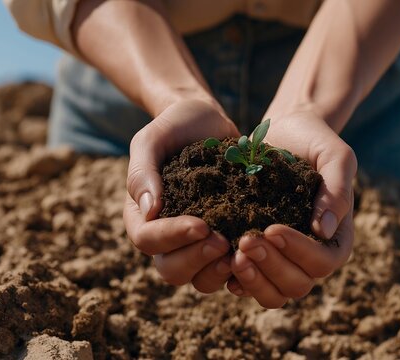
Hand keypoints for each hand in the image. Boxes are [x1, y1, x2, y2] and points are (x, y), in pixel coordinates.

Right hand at [123, 99, 239, 291]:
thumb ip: (143, 170)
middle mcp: (166, 237)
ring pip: (199, 278)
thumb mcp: (153, 138)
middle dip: (196, 260)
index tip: (201, 224)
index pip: (147, 239)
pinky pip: (228, 269)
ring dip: (218, 271)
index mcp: (142, 215)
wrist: (209, 121)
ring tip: (239, 251)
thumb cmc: (176, 127)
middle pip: (171, 269)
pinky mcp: (224, 241)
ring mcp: (195, 243)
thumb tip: (149, 209)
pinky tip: (257, 253)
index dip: (172, 237)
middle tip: (223, 242)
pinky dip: (241, 268)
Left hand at [226, 111, 355, 307]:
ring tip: (232, 255)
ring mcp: (282, 261)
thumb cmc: (314, 142)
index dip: (298, 251)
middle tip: (244, 241)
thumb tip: (323, 230)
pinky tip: (220, 260)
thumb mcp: (334, 157)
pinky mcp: (256, 257)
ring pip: (272, 294)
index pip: (323, 262)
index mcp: (335, 239)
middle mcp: (310, 257)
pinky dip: (234, 279)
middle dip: (270, 266)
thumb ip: (336, 190)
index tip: (272, 228)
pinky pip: (247, 284)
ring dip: (252, 280)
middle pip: (296, 285)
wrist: (283, 134)